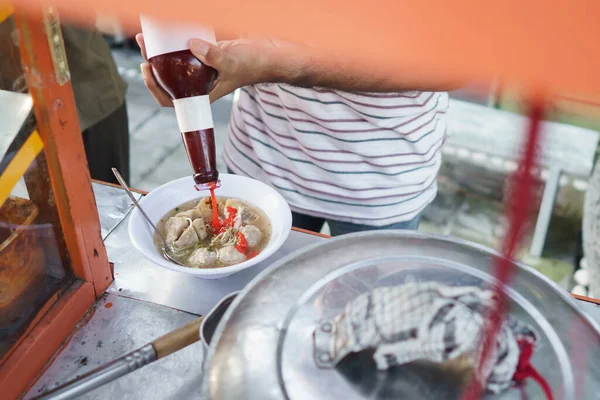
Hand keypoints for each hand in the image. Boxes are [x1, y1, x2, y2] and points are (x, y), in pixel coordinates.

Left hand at [136, 34, 279, 104]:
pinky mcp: (202, 55)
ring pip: (170, 65)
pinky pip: (182, 51)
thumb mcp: (232, 63)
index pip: (171, 100)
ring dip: (157, 52)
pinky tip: (165, 32)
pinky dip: (172, 43)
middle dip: (150, 64)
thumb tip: (192, 45)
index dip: (155, 89)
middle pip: (165, 79)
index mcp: (201, 94)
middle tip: (144, 45)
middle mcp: (197, 84)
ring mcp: (199, 70)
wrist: (267, 54)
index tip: (148, 71)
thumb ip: (213, 57)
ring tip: (147, 37)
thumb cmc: (253, 65)